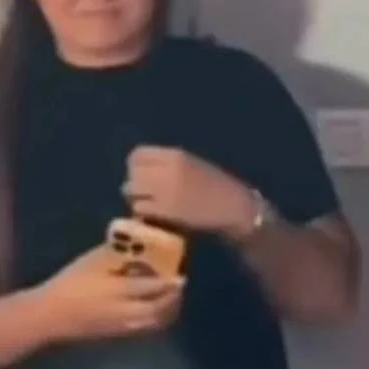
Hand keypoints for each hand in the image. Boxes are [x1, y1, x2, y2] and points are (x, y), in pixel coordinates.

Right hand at [36, 245, 184, 342]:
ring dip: (169, 309)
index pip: (155, 286)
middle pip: (162, 308)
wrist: (51, 316)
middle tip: (179, 285)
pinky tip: (153, 308)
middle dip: (174, 297)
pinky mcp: (121, 335)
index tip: (181, 272)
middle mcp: (129, 311)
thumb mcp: (90, 262)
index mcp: (120, 291)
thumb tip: (137, 244)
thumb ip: (116, 253)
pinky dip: (157, 318)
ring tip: (170, 296)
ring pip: (158, 321)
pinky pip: (148, 327)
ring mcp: (126, 326)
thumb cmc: (69, 284)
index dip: (171, 281)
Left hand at [123, 145, 256, 237]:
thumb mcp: (192, 165)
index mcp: (176, 155)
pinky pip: (139, 207)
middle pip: (133, 172)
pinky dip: (141, 211)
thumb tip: (138, 173)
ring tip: (146, 204)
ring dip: (135, 198)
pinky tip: (152, 215)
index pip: (138, 154)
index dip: (134, 166)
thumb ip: (167, 165)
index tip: (140, 175)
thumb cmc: (216, 186)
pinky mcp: (166, 210)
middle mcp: (168, 170)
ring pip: (132, 189)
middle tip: (142, 193)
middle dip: (134, 183)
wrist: (236, 208)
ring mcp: (166, 190)